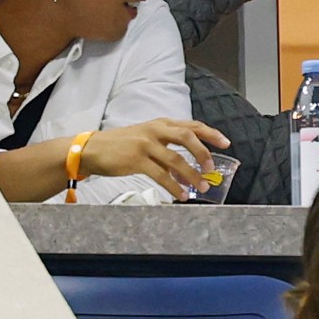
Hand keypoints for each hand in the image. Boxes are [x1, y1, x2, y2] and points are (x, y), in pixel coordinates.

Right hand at [81, 119, 230, 201]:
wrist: (92, 148)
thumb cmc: (121, 145)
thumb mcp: (146, 138)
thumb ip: (167, 150)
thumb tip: (187, 172)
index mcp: (161, 123)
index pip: (192, 125)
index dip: (211, 133)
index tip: (226, 143)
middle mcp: (156, 130)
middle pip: (188, 137)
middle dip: (203, 152)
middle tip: (211, 168)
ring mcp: (146, 144)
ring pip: (176, 159)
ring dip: (191, 175)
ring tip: (201, 187)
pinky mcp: (137, 159)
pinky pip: (161, 175)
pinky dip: (173, 186)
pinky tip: (180, 195)